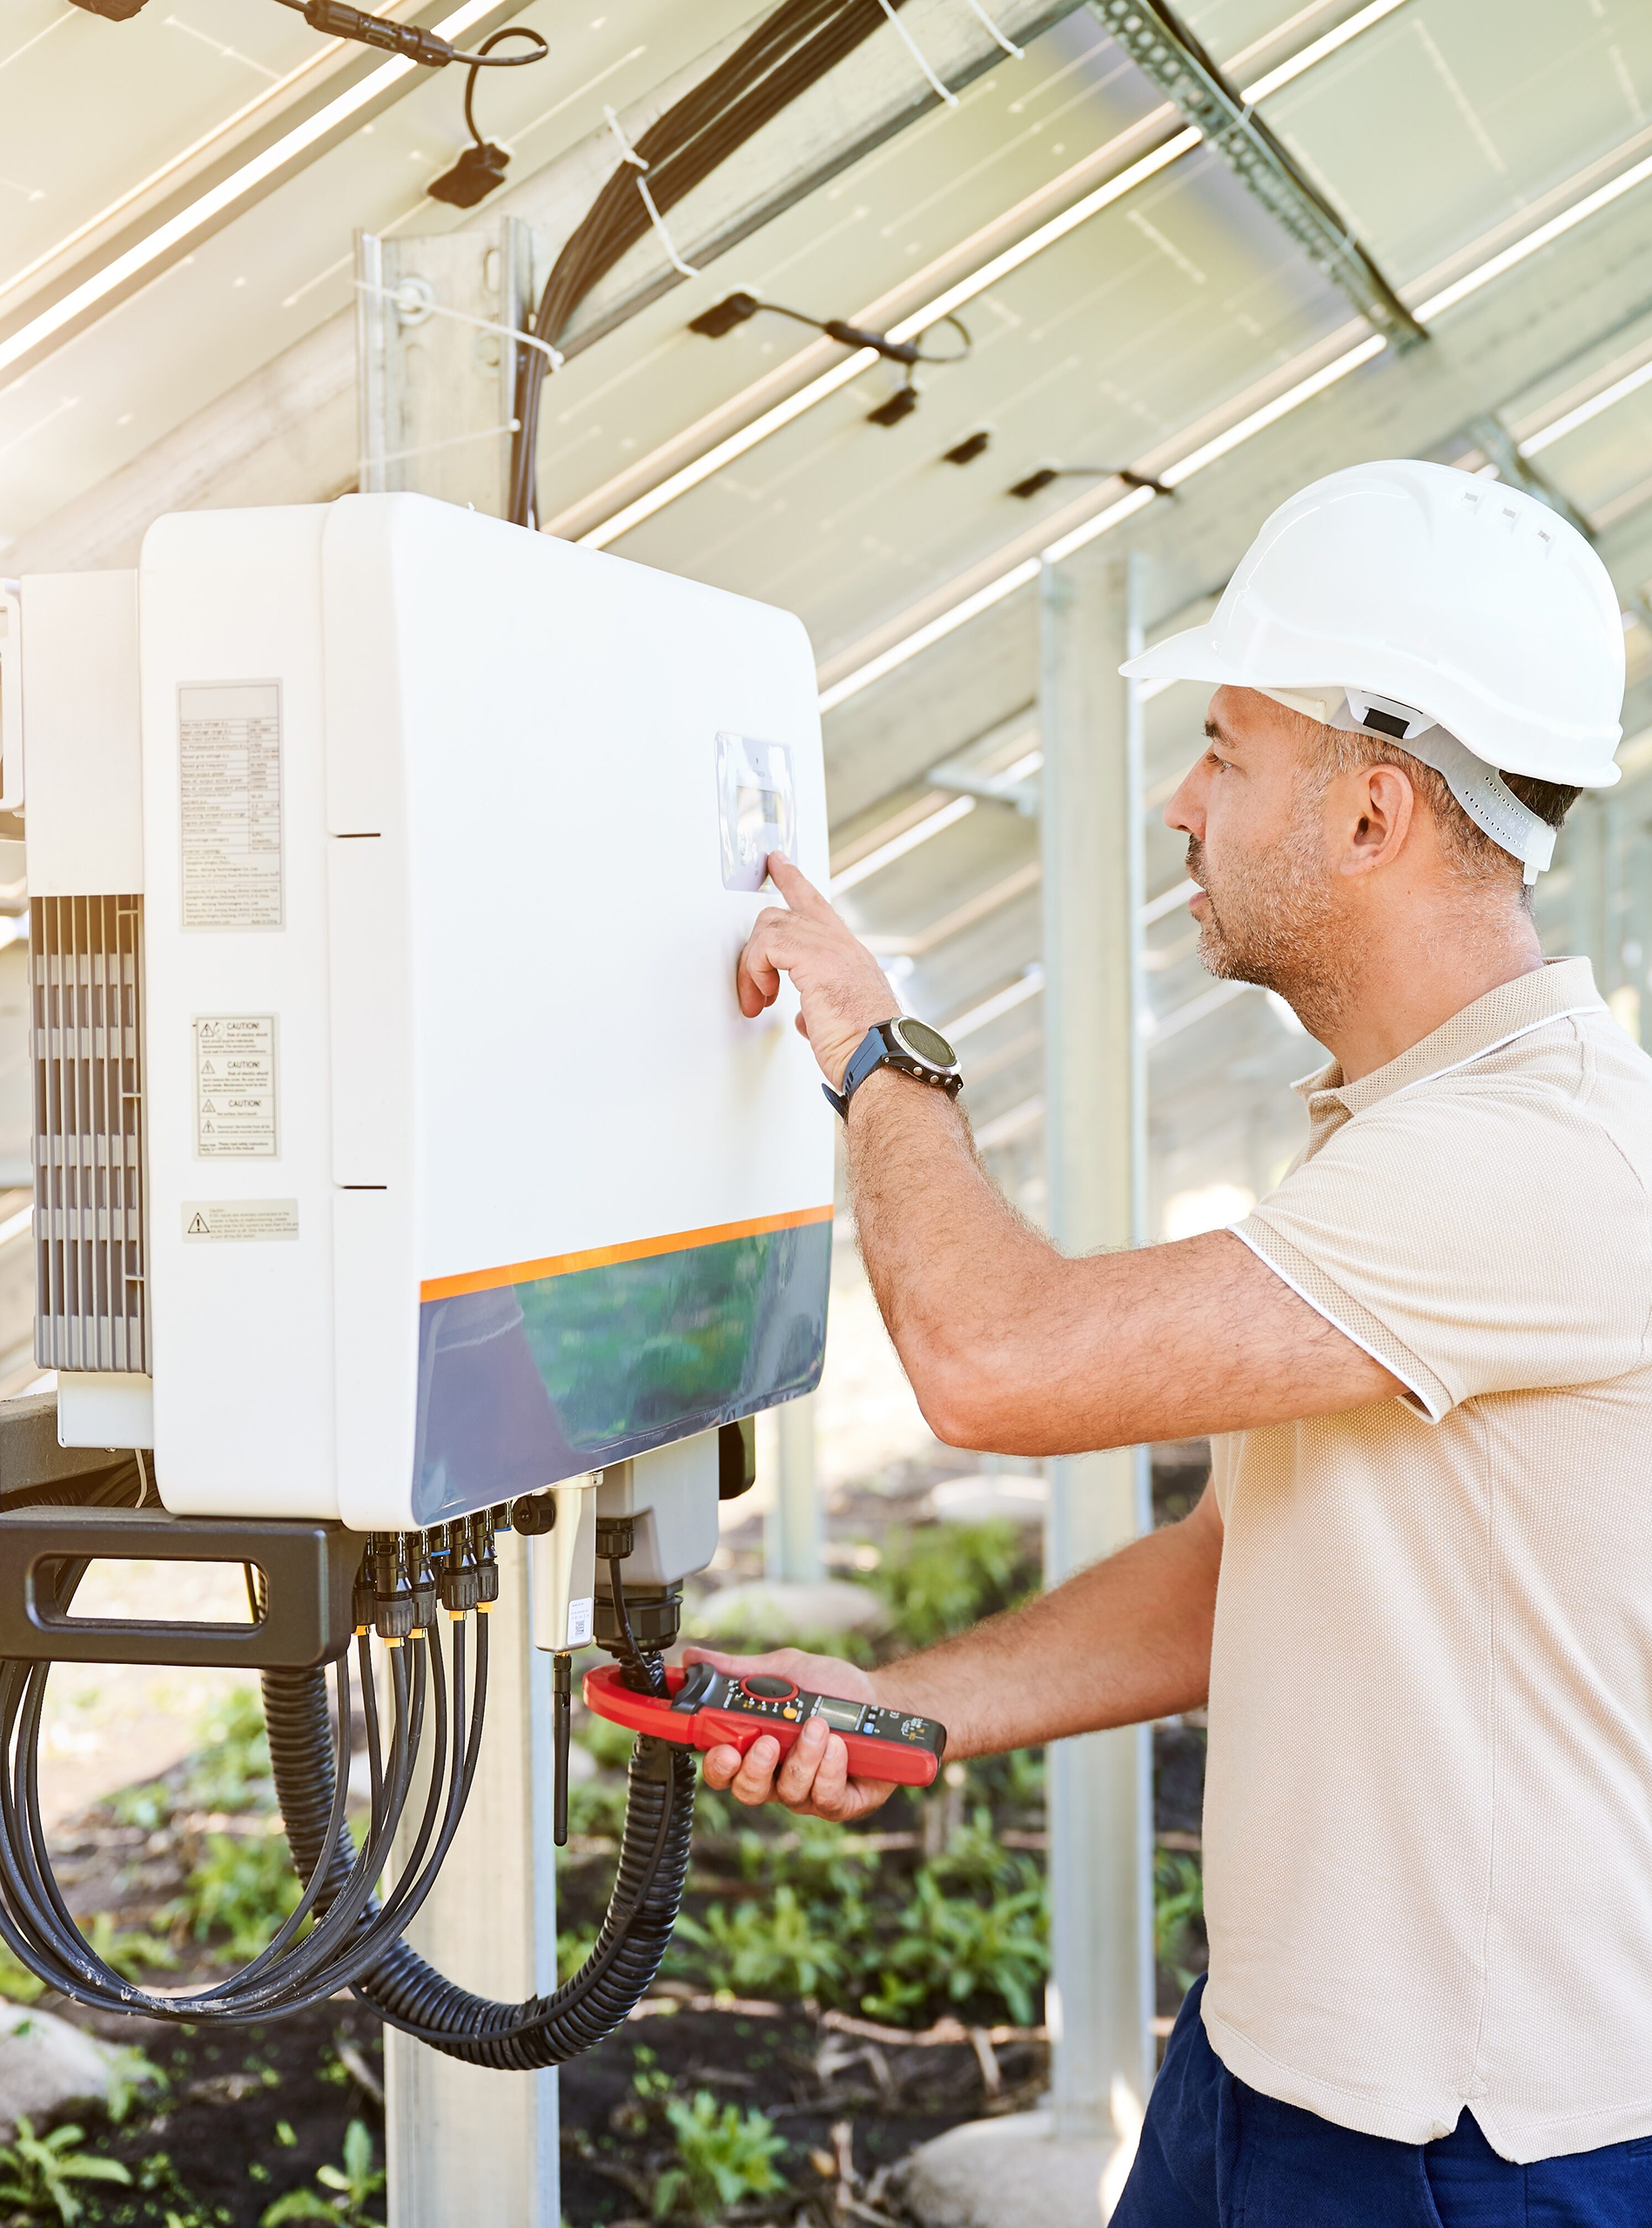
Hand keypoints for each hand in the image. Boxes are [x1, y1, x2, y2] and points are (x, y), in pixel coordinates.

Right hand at [682, 1645, 898, 1822]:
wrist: (884, 1699)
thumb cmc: (832, 1688)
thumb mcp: (784, 1671)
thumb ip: (737, 1670)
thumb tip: (692, 1657)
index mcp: (757, 1747)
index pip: (724, 1769)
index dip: (718, 1766)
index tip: (723, 1750)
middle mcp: (779, 1776)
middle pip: (749, 1791)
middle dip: (755, 1770)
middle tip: (767, 1743)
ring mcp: (810, 1793)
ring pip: (790, 1793)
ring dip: (803, 1758)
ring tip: (818, 1727)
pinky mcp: (841, 1803)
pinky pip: (826, 1799)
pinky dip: (829, 1771)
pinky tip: (838, 1747)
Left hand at [735, 857, 895, 1091]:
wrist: (882, 1061)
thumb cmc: (865, 1051)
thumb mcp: (838, 1023)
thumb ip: (818, 1009)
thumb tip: (804, 1018)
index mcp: (850, 957)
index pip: (817, 907)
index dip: (794, 882)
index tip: (777, 863)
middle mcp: (843, 945)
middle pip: (785, 912)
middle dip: (757, 946)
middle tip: (753, 986)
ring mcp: (832, 947)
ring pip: (771, 926)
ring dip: (754, 966)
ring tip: (758, 1000)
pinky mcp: (815, 958)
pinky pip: (767, 945)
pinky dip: (755, 970)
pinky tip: (761, 995)